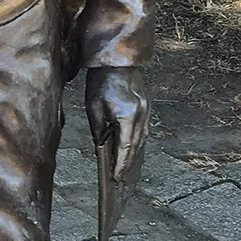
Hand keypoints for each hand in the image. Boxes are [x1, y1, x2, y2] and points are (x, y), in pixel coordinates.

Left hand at [86, 66, 148, 190]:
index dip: (121, 165)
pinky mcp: (146, 106)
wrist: (116, 60)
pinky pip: (143, 129)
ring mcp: (146, 110)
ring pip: (142, 139)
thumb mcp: (94, 107)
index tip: (116, 178)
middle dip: (129, 164)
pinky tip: (131, 150)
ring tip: (126, 169)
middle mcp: (141, 114)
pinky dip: (137, 141)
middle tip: (121, 180)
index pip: (125, 147)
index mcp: (127, 115)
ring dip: (135, 154)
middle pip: (136, 146)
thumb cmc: (100, 81)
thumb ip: (99, 130)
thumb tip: (102, 148)